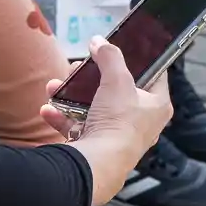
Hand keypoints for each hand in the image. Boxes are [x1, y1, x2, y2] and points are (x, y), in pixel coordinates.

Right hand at [41, 37, 170, 203]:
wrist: (97, 163)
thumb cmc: (118, 123)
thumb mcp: (118, 80)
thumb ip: (110, 56)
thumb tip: (100, 42)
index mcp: (157, 106)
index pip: (154, 75)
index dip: (139, 59)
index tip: (121, 48)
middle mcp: (140, 123)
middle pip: (116, 90)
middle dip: (92, 78)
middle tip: (79, 67)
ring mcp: (117, 137)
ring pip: (93, 108)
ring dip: (71, 95)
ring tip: (57, 84)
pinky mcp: (96, 148)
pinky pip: (76, 128)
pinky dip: (61, 118)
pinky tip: (48, 109)